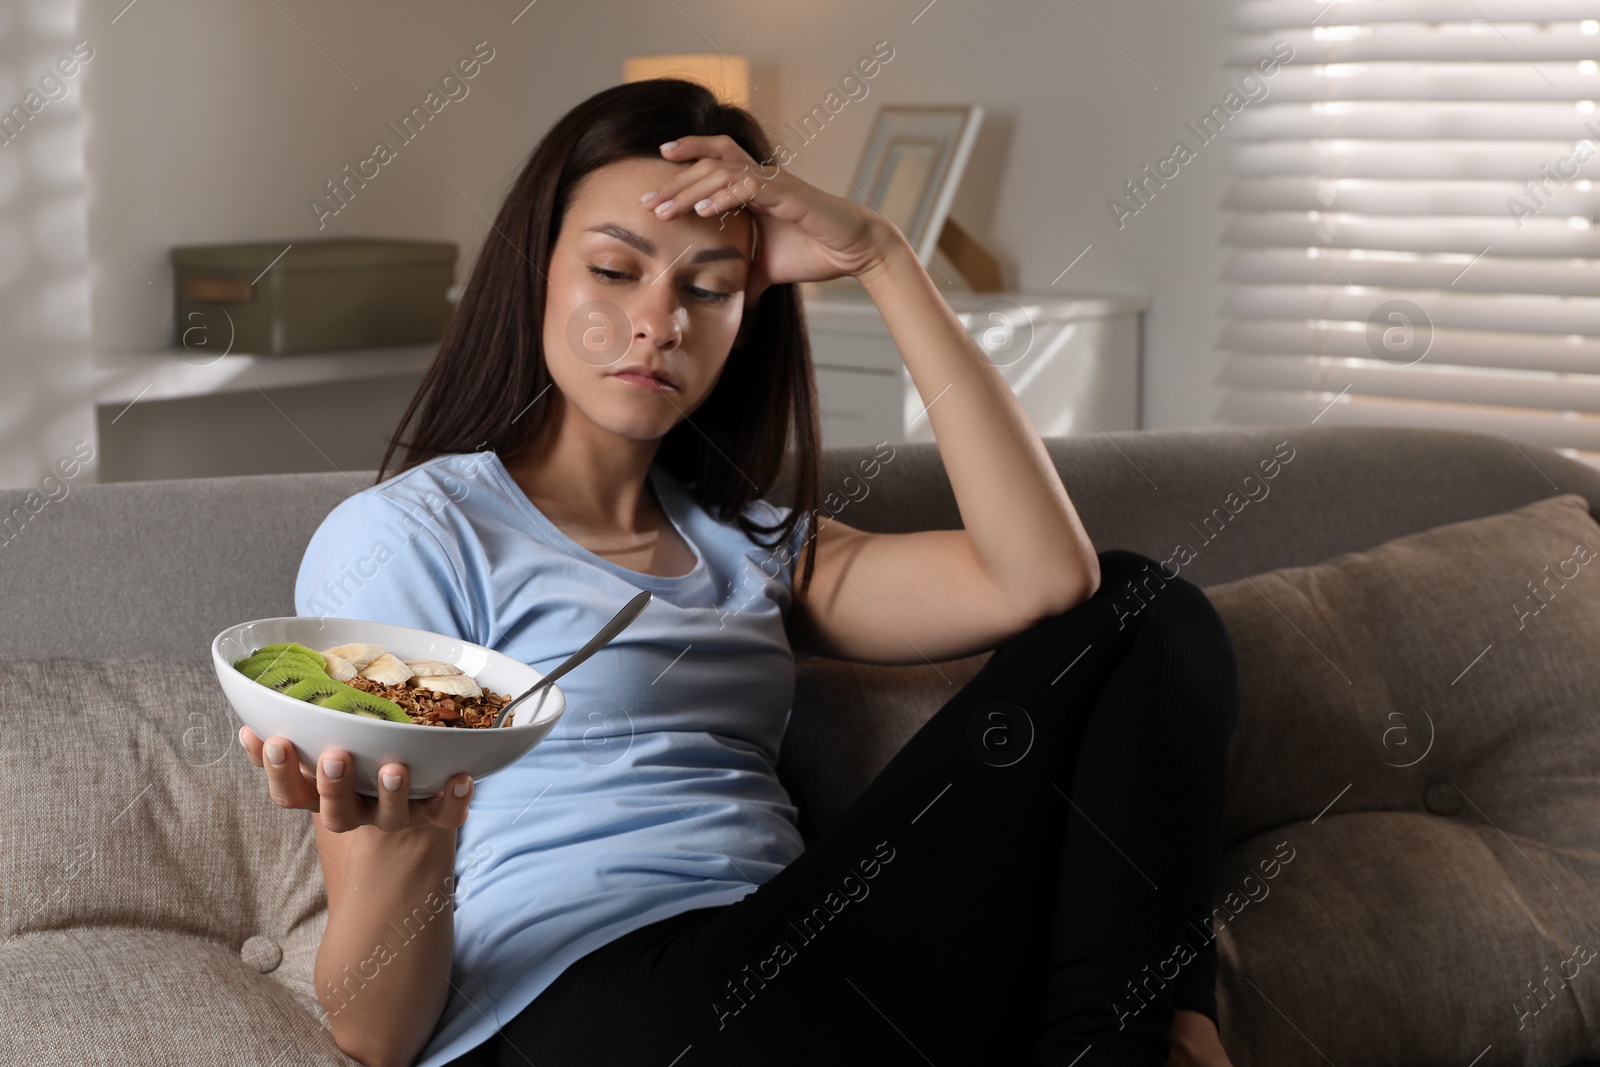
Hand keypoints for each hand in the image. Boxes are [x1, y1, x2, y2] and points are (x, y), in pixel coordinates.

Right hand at [238, 726, 473, 833]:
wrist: (407, 789)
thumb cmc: (354, 755)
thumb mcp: (321, 742)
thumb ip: (293, 730)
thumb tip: (256, 717)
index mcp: (321, 795)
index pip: (290, 794)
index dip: (279, 772)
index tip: (277, 740)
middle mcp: (356, 810)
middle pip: (337, 816)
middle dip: (333, 787)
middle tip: (335, 757)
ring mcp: (396, 815)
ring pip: (391, 817)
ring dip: (392, 793)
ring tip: (394, 768)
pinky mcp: (434, 813)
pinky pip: (446, 816)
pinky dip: (454, 800)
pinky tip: (462, 777)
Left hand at [645, 134, 907, 306]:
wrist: (853, 251)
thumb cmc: (814, 252)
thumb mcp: (767, 269)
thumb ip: (743, 277)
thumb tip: (728, 304)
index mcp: (752, 188)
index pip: (711, 164)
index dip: (683, 163)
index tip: (651, 183)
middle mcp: (760, 177)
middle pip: (707, 166)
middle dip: (673, 183)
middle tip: (645, 202)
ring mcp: (773, 182)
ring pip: (721, 172)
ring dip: (689, 190)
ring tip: (663, 209)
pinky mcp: (788, 194)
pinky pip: (749, 187)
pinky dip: (724, 196)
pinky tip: (703, 209)